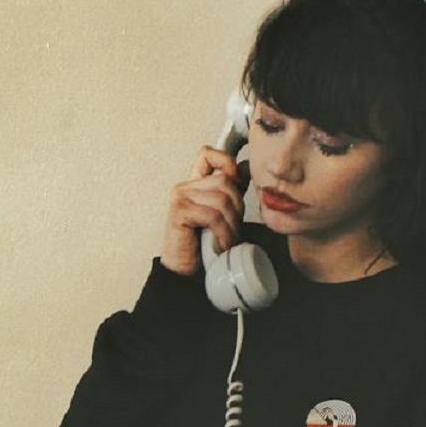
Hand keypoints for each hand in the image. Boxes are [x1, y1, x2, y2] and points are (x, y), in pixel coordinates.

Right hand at [160, 146, 246, 275]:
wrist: (186, 272)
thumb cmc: (203, 246)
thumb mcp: (223, 214)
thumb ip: (231, 192)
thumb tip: (246, 167)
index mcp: (196, 185)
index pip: (208, 154)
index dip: (226, 160)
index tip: (237, 179)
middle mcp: (185, 187)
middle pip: (224, 181)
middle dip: (237, 207)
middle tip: (234, 229)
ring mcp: (180, 197)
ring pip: (221, 199)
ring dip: (231, 224)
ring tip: (228, 239)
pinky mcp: (179, 212)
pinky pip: (213, 216)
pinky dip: (223, 233)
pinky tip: (221, 244)